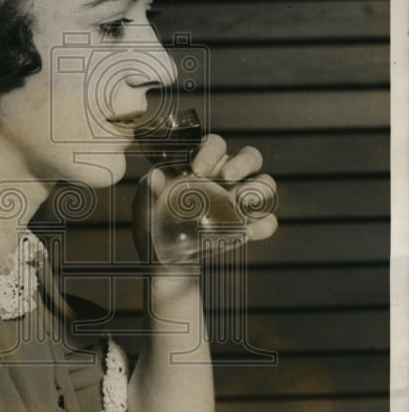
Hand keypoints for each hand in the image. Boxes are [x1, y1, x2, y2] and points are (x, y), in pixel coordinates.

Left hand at [132, 133, 278, 259]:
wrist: (166, 266)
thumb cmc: (154, 228)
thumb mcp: (144, 210)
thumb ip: (148, 192)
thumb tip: (155, 176)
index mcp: (202, 165)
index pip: (215, 144)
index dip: (211, 151)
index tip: (198, 169)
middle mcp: (227, 178)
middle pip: (250, 156)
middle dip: (243, 162)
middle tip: (227, 176)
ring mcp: (241, 201)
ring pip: (266, 183)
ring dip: (260, 189)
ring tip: (241, 201)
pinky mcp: (249, 226)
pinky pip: (268, 220)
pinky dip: (263, 224)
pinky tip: (246, 232)